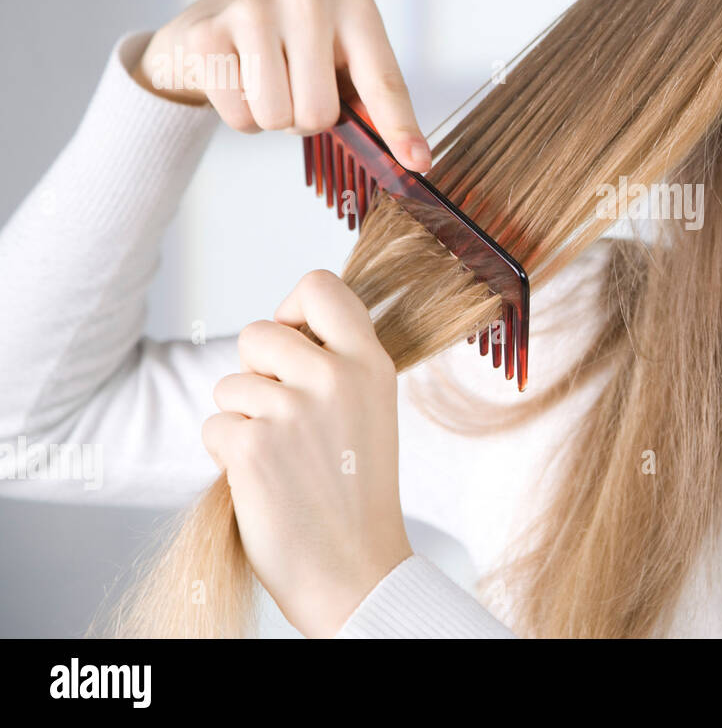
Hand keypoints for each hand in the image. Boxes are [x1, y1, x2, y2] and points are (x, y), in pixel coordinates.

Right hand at [130, 0, 431, 171]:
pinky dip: (239, 116)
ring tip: (264, 82)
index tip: (419, 163)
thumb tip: (414, 160)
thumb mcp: (341, 63)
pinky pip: (239, 116)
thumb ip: (374, 103)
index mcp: (354, 4)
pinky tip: (235, 79)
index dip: (399, 129)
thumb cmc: (294, 52)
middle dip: (305, 120)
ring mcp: (253, 9)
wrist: (215, 22)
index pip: (382, 82)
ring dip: (271, 119)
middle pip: (320, 113)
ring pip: (277, 117)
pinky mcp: (208, 32)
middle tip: (293, 90)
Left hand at [202, 269, 413, 637]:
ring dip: (241, 420)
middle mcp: (336, 376)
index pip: (319, 286)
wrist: (357, 570)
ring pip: (229, 385)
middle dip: (255, 372)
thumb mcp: (371, 410)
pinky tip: (262, 481)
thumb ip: (340, 363)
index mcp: (371, 363)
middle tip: (282, 417)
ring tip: (279, 457)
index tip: (295, 344)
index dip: (293, 309)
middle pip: (258, 332)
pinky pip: (213, 426)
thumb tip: (287, 327)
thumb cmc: (357, 493)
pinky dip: (226, 455)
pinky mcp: (252, 446)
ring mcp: (293, 409)